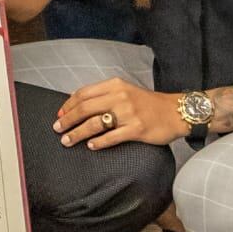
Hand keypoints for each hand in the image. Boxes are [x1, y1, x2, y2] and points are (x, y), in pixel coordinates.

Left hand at [53, 79, 183, 149]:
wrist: (175, 112)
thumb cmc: (147, 103)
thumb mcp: (125, 91)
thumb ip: (104, 95)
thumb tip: (78, 105)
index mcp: (115, 85)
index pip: (83, 93)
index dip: (68, 105)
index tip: (59, 114)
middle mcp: (120, 97)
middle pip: (85, 108)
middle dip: (67, 120)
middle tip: (57, 129)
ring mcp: (129, 113)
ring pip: (95, 124)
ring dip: (77, 133)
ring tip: (67, 141)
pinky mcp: (137, 129)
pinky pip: (111, 137)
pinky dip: (98, 142)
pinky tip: (91, 146)